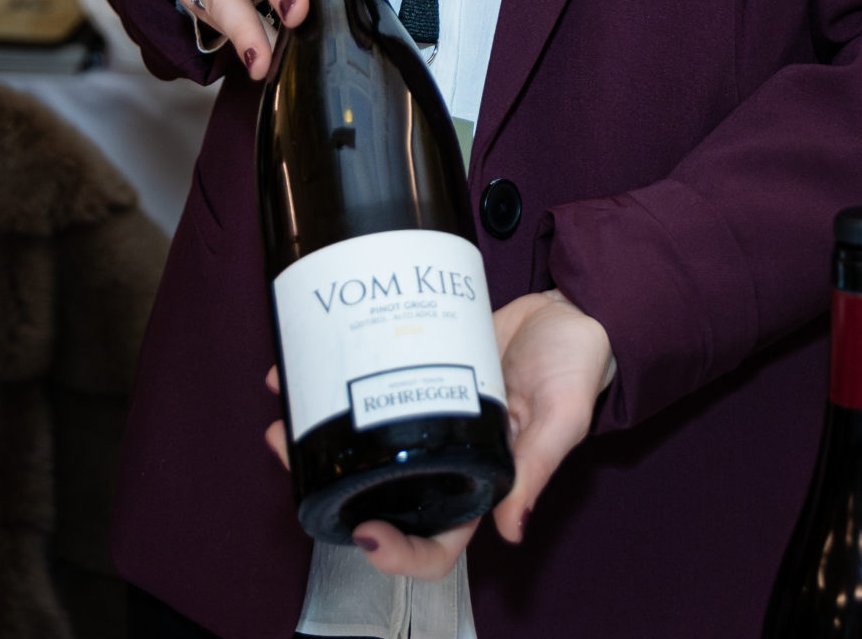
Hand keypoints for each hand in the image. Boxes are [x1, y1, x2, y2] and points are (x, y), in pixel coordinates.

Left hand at [261, 290, 616, 580]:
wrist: (573, 308)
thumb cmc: (579, 367)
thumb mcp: (563, 417)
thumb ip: (536, 469)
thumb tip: (512, 530)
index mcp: (482, 483)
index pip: (437, 543)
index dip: (396, 552)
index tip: (363, 532)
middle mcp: (446, 459)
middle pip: (380, 494)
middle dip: (328, 484)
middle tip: (287, 447)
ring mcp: (428, 417)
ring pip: (363, 445)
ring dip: (315, 433)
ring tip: (282, 407)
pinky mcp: (419, 372)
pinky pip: (372, 387)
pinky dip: (335, 379)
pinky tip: (306, 363)